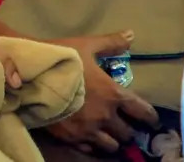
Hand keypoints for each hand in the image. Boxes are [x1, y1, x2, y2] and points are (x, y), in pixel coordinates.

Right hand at [45, 32, 157, 153]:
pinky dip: (93, 144)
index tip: (151, 120)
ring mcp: (89, 130)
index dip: (150, 117)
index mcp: (113, 94)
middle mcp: (105, 116)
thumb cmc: (62, 59)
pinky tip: (89, 137)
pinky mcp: (72, 138)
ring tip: (108, 133)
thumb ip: (110, 43)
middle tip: (124, 124)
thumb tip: (131, 34)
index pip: (142, 111)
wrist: (32, 75)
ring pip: (112, 145)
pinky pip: (90, 149)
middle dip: (128, 129)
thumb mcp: (87, 46)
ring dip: (112, 139)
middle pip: (128, 133)